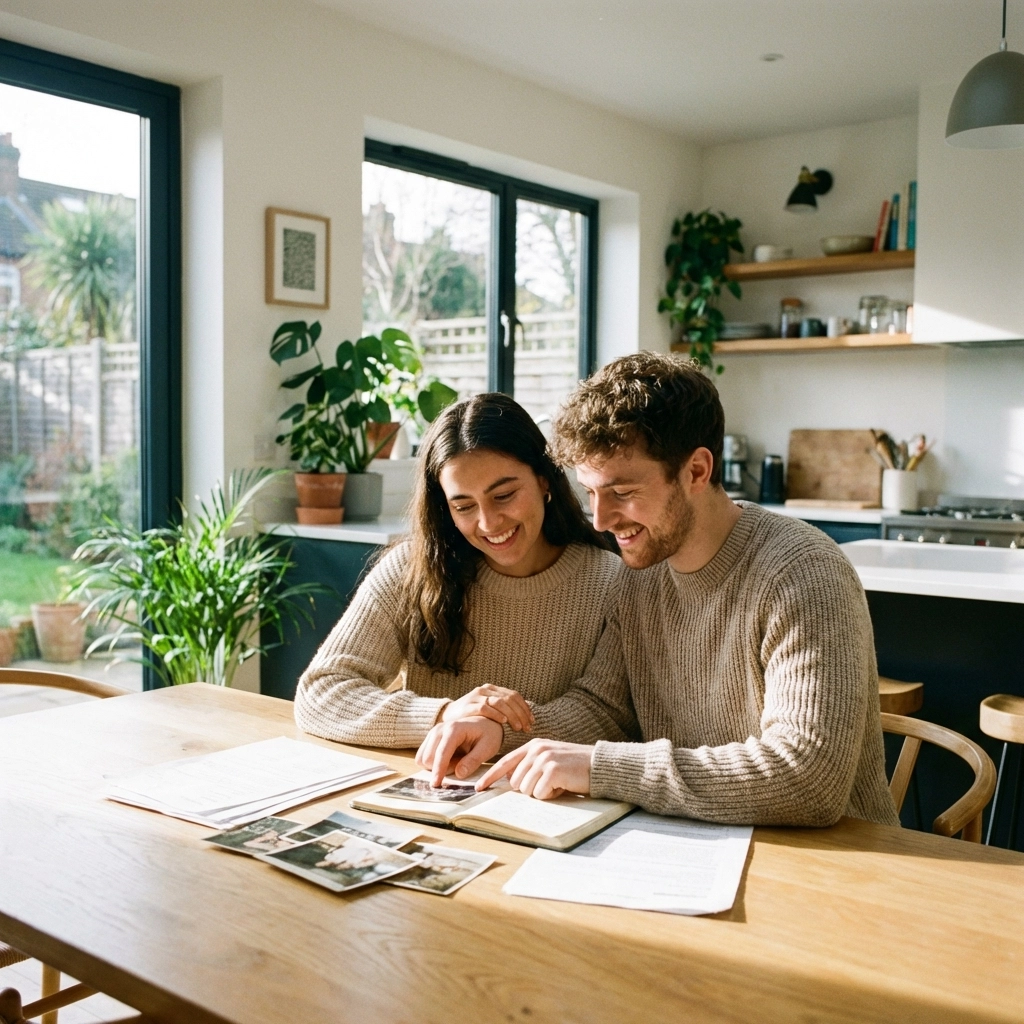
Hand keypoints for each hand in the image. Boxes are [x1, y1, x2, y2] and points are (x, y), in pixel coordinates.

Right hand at [416, 716, 503, 786]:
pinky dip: (433, 763)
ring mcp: (433, 732)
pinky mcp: (430, 738)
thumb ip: (474, 760)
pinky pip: (423, 757)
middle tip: (460, 765)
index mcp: (454, 729)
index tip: (436, 785)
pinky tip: (448, 759)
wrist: (486, 723)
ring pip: (422, 758)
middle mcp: (440, 729)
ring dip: (435, 766)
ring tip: (455, 761)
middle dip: (441, 769)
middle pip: (428, 758)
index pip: (441, 753)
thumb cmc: (488, 735)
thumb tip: (458, 774)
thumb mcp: (488, 748)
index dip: (438, 770)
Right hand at [441, 684, 533, 731]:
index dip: (525, 708)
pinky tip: (503, 722)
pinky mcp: (468, 705)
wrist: (447, 717)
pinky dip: (496, 714)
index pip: (514, 695)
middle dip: (521, 714)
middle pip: (509, 699)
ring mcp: (476, 696)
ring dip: (512, 715)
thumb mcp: (489, 710)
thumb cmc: (472, 717)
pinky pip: (485, 708)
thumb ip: (503, 710)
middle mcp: (485, 689)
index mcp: (493, 689)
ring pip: (500, 702)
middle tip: (527, 727)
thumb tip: (524, 718)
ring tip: (518, 727)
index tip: (532, 721)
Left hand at [476, 739, 593, 799]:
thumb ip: (530, 766)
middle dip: (531, 789)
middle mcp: (536, 750)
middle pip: (516, 782)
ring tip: (558, 782)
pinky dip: (552, 795)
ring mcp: (544, 759)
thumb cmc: (574, 766)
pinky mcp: (552, 770)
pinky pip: (540, 793)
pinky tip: (563, 785)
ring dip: (542, 792)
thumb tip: (511, 783)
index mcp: (533, 746)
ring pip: (527, 790)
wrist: (598, 764)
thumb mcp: (550, 759)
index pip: (505, 763)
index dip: (490, 776)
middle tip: (550, 782)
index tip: (478, 787)